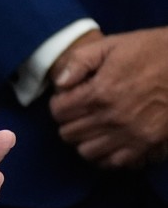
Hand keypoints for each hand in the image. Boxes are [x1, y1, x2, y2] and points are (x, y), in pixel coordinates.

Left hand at [50, 27, 167, 167]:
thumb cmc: (150, 51)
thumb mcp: (110, 45)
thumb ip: (79, 61)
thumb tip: (59, 83)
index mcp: (101, 92)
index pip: (59, 111)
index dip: (58, 103)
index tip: (67, 97)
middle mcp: (113, 118)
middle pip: (69, 134)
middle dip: (68, 121)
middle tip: (77, 111)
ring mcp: (132, 135)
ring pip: (88, 152)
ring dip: (83, 139)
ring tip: (91, 125)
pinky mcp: (149, 145)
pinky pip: (115, 163)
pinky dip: (106, 154)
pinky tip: (108, 139)